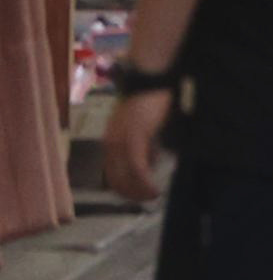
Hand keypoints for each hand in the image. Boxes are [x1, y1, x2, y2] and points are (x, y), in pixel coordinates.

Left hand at [98, 84, 167, 207]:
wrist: (150, 79)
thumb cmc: (151, 99)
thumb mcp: (145, 126)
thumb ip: (145, 144)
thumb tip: (151, 161)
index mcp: (111, 142)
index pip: (112, 174)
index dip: (124, 188)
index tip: (138, 195)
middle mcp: (111, 145)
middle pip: (116, 180)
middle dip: (131, 194)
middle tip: (147, 199)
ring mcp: (121, 143)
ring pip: (126, 177)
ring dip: (139, 191)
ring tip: (154, 195)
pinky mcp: (134, 140)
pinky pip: (138, 168)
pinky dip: (145, 182)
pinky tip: (155, 188)